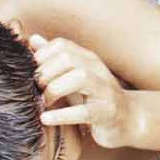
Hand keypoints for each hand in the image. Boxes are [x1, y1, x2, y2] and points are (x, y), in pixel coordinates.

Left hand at [31, 34, 142, 148]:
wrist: (127, 119)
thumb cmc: (94, 97)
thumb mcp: (73, 76)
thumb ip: (54, 59)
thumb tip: (33, 40)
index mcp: (88, 59)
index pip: (62, 45)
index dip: (42, 56)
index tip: (31, 72)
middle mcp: (98, 70)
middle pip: (68, 58)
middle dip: (46, 73)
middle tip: (36, 89)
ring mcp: (104, 90)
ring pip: (80, 77)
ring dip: (55, 89)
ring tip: (44, 101)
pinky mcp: (106, 112)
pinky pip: (84, 111)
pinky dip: (62, 115)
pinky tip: (45, 118)